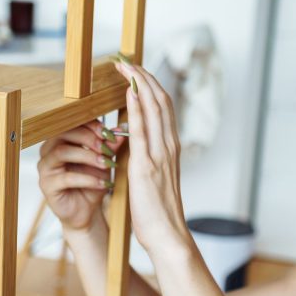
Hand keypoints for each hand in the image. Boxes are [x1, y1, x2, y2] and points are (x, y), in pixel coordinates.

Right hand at [37, 121, 125, 232]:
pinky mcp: (47, 186)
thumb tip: (121, 130)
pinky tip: (103, 183)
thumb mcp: (104, 162)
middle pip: (63, 134)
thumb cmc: (93, 183)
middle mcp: (48, 151)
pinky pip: (66, 178)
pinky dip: (87, 179)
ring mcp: (45, 168)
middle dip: (88, 139)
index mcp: (60, 140)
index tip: (109, 133)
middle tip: (108, 148)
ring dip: (87, 156)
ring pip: (61, 153)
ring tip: (107, 164)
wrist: (87, 211)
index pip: (71, 123)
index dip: (90, 125)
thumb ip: (110, 146)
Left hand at [112, 60, 191, 255]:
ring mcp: (159, 154)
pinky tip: (129, 91)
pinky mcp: (146, 165)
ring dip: (139, 83)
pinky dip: (137, 106)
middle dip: (144, 76)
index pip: (163, 107)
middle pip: (160, 100)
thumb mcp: (151, 177)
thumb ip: (144, 157)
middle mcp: (168, 146)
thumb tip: (131, 142)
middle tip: (127, 60)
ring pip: (154, 108)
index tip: (135, 71)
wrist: (167, 235)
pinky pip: (142, 129)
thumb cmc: (157, 212)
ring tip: (125, 65)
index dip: (150, 86)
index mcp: (170, 149)